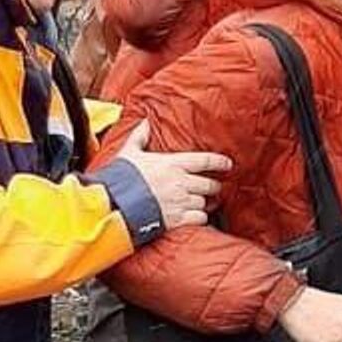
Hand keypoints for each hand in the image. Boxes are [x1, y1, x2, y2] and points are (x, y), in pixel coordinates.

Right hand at [113, 120, 230, 228]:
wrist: (113, 203)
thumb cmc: (121, 177)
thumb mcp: (129, 152)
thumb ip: (140, 136)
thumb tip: (144, 121)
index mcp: (173, 164)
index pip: (206, 160)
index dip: (220, 162)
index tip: (228, 164)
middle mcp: (181, 182)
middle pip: (210, 185)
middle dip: (212, 186)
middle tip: (211, 187)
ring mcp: (180, 201)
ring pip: (204, 202)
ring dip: (202, 203)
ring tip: (197, 202)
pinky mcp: (177, 219)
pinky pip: (199, 218)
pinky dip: (199, 218)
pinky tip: (194, 217)